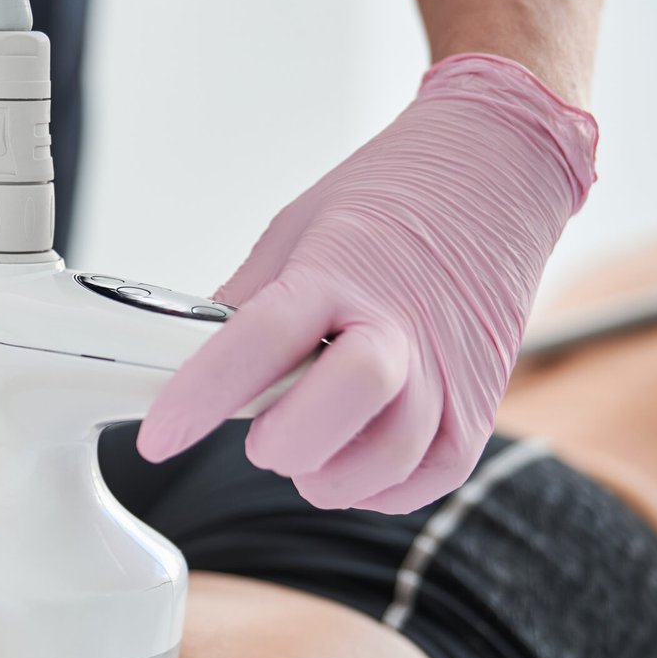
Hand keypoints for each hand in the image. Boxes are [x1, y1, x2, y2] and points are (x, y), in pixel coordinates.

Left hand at [138, 54, 597, 512]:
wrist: (496, 170)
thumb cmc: (389, 200)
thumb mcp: (294, 231)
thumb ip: (244, 304)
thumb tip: (186, 363)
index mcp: (337, 272)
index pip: (260, 341)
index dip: (202, 397)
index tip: (160, 438)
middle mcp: (399, 324)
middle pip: (345, 402)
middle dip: (285, 440)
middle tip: (263, 432)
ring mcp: (448, 368)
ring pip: (389, 459)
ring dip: (329, 474)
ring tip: (306, 447)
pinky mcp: (480, 403)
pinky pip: (428, 478)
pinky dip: (379, 487)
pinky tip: (353, 458)